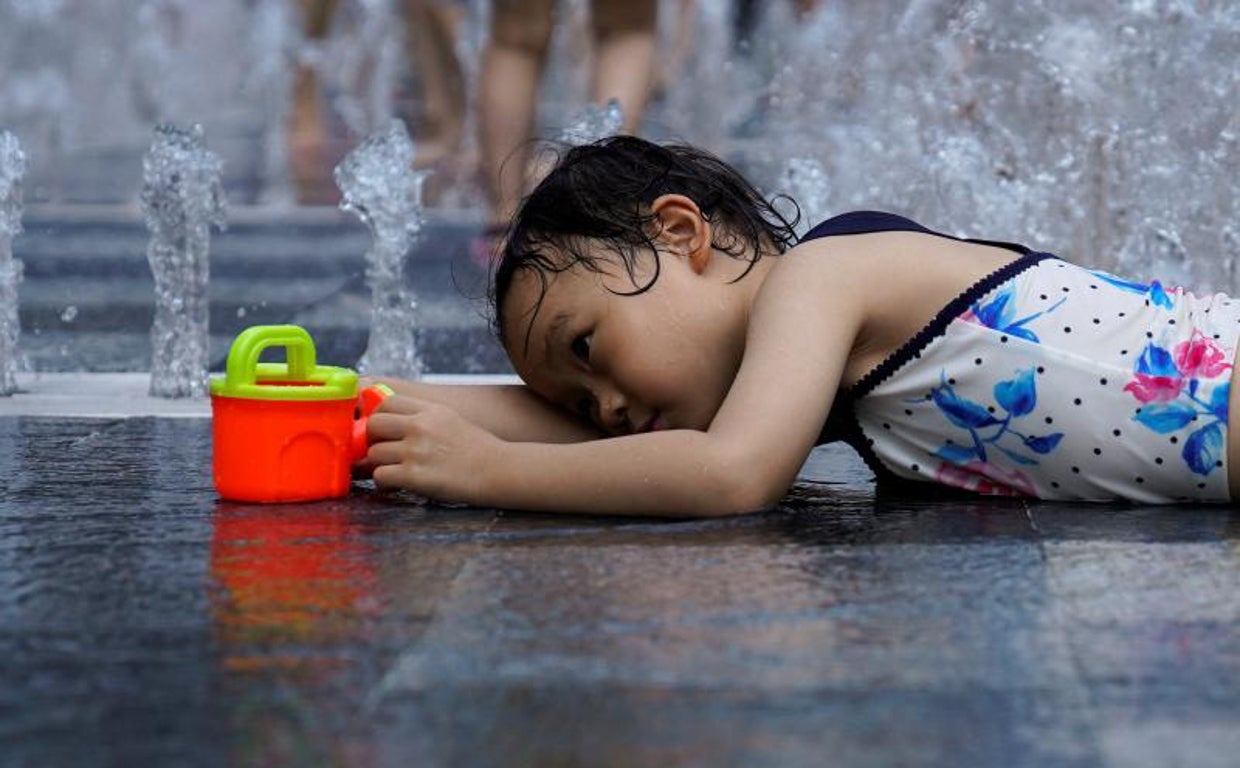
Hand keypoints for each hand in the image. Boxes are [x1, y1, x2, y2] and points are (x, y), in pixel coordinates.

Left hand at [360, 395, 503, 503]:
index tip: (384, 431)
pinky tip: (397, 485)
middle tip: (385, 452)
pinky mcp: (414, 476)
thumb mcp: (450, 420)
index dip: (379, 417)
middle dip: (374, 440)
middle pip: (374, 425)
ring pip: (374, 454)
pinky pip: (380, 476)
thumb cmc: (477, 450)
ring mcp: (416, 451)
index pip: (386, 403)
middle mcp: (420, 427)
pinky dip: (384, 483)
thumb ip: (422, 418)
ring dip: (380, 465)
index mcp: (430, 410)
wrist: (499, 471)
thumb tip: (389, 424)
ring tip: (394, 473)